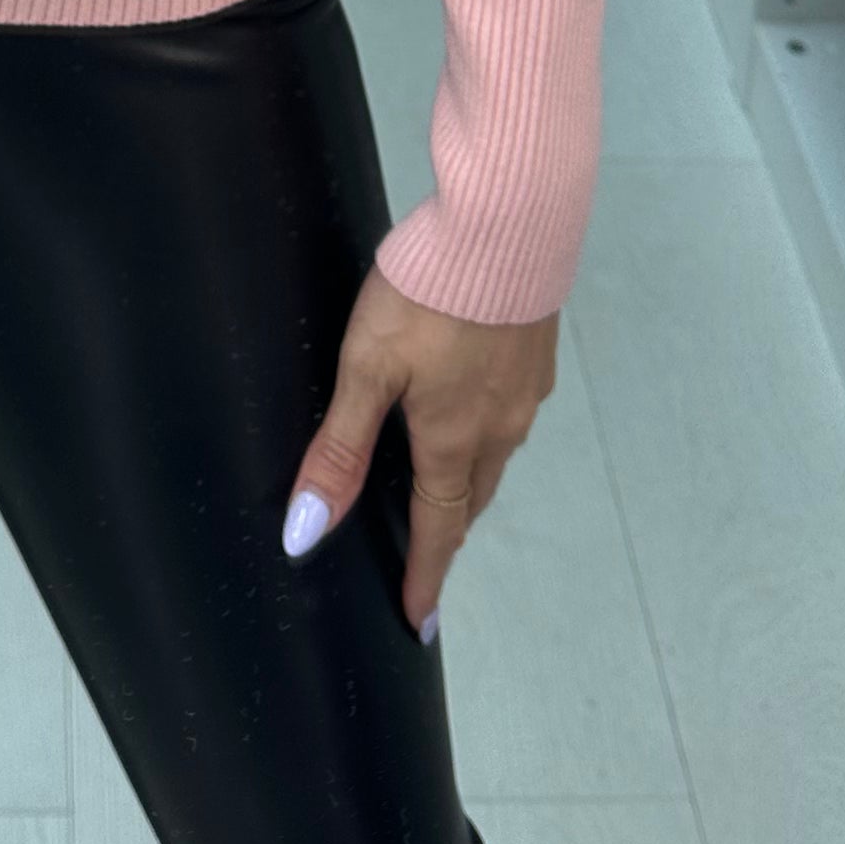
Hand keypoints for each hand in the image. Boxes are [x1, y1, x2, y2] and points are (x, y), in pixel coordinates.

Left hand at [281, 270, 560, 643]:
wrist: (508, 222)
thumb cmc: (429, 292)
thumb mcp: (366, 368)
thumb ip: (339, 450)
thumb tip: (307, 533)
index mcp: (453, 440)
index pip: (437, 531)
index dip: (425, 579)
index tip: (418, 621)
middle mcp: (499, 427)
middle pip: (469, 499)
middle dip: (446, 534)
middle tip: (426, 559)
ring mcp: (525, 391)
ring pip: (494, 456)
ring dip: (468, 484)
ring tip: (443, 491)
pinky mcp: (537, 354)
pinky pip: (509, 416)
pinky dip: (487, 435)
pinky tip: (472, 413)